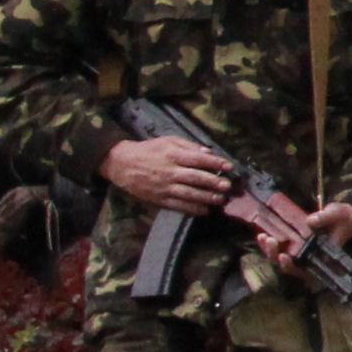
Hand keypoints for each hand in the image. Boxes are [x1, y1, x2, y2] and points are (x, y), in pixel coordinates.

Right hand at [102, 135, 231, 213]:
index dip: (215, 163)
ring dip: (206, 198)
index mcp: (173, 155)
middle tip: (228, 186)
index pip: (198, 159)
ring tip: (220, 200)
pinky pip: (178, 205)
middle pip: (195, 178)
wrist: (122, 164)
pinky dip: (192, 208)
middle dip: (213, 183)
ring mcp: (164, 187)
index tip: (229, 166)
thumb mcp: (168, 141)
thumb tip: (208, 152)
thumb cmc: (148, 150)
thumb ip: (189, 146)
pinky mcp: (159, 198)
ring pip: (189, 194)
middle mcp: (170, 172)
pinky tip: (204, 210)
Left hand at [236, 190, 351, 263]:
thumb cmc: (342, 218)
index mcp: (321, 256)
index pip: (304, 268)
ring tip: (262, 237)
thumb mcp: (337, 214)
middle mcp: (308, 258)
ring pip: (279, 258)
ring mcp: (299, 252)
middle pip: (287, 265)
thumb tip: (310, 221)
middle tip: (270, 241)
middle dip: (275, 255)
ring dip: (269, 250)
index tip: (283, 256)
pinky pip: (278, 249)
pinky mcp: (293, 245)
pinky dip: (268, 244)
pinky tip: (261, 235)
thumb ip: (325, 217)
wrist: (342, 217)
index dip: (291, 266)